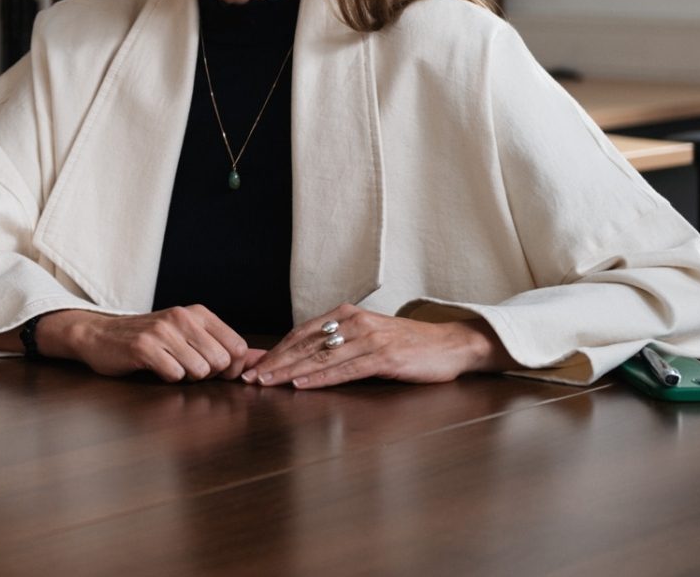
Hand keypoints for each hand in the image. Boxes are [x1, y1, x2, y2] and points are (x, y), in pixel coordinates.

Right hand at [36, 306, 254, 381]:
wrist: (99, 335)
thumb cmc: (149, 339)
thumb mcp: (190, 337)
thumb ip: (228, 348)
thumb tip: (263, 360)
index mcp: (198, 313)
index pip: (236, 347)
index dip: (229, 368)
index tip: (210, 368)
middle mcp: (182, 317)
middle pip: (220, 362)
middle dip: (206, 373)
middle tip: (184, 366)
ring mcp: (162, 330)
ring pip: (198, 370)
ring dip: (185, 377)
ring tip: (168, 365)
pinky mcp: (144, 346)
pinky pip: (174, 375)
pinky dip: (167, 378)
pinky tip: (154, 367)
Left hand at [241, 303, 509, 388]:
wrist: (450, 344)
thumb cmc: (406, 345)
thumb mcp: (367, 338)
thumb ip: (336, 346)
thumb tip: (299, 361)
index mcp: (346, 315)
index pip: (301, 333)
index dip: (276, 350)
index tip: (252, 366)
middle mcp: (354, 323)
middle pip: (305, 344)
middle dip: (275, 362)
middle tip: (249, 377)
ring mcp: (369, 338)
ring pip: (320, 356)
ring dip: (290, 371)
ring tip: (267, 383)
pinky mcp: (384, 357)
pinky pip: (346, 369)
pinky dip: (321, 377)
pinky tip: (303, 385)